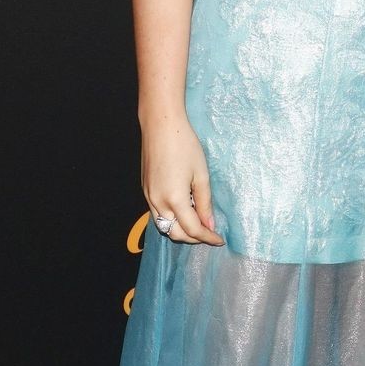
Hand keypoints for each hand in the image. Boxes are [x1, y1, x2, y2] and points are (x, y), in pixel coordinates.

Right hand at [141, 113, 224, 245]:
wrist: (161, 126)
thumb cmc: (184, 145)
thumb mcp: (201, 175)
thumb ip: (204, 203)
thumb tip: (209, 225)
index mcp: (174, 199)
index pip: (193, 229)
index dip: (208, 237)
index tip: (219, 240)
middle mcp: (157, 202)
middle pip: (175, 234)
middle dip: (193, 238)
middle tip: (209, 233)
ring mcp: (148, 196)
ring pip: (164, 226)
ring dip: (181, 230)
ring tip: (198, 223)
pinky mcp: (145, 189)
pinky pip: (157, 214)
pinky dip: (171, 219)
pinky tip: (183, 210)